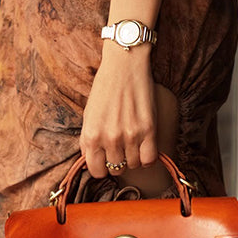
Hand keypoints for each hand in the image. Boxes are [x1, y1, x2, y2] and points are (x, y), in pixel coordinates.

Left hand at [80, 41, 157, 177]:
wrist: (124, 65)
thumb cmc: (104, 89)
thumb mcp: (88, 117)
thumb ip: (89, 141)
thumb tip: (92, 163)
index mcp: (91, 137)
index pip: (96, 171)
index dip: (101, 167)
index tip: (106, 160)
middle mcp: (110, 139)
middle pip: (116, 169)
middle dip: (117, 161)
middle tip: (120, 148)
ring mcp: (130, 135)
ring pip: (133, 165)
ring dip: (133, 157)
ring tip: (132, 143)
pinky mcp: (149, 130)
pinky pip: (149, 160)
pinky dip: (148, 158)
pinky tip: (145, 147)